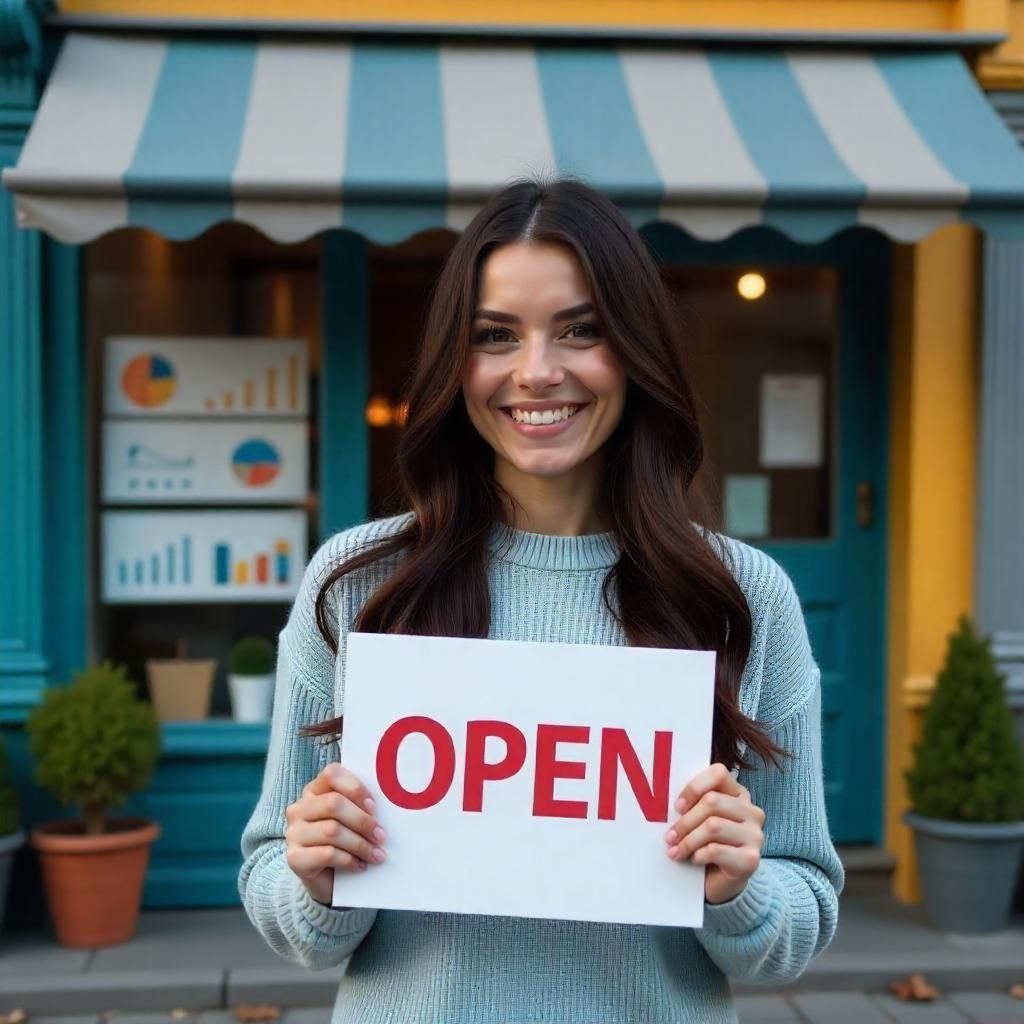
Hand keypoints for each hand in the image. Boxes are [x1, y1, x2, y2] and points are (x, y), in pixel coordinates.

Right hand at [284, 762, 386, 904]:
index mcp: (314, 791)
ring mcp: (294, 833)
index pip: (332, 774)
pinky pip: (327, 854)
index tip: (374, 806)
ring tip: (377, 854)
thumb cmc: (344, 844)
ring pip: (332, 830)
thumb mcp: (351, 820)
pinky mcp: (294, 858)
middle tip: (381, 835)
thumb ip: (360, 806)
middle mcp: (299, 809)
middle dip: (362, 820)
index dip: (355, 787)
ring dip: (360, 844)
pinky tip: (360, 866)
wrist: (327, 881)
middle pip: (333, 804)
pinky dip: (349, 860)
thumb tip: (388, 803)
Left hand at [663, 762, 764, 904]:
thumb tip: (663, 800)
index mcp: (739, 794)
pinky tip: (694, 860)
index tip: (677, 806)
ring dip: (688, 840)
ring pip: (713, 826)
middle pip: (712, 801)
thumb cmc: (706, 845)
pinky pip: (716, 850)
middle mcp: (752, 812)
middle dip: (685, 820)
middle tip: (669, 836)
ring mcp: (755, 835)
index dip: (694, 787)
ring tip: (675, 850)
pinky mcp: (751, 859)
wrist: (721, 883)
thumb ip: (693, 805)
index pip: (718, 773)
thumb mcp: (700, 820)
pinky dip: (698, 855)